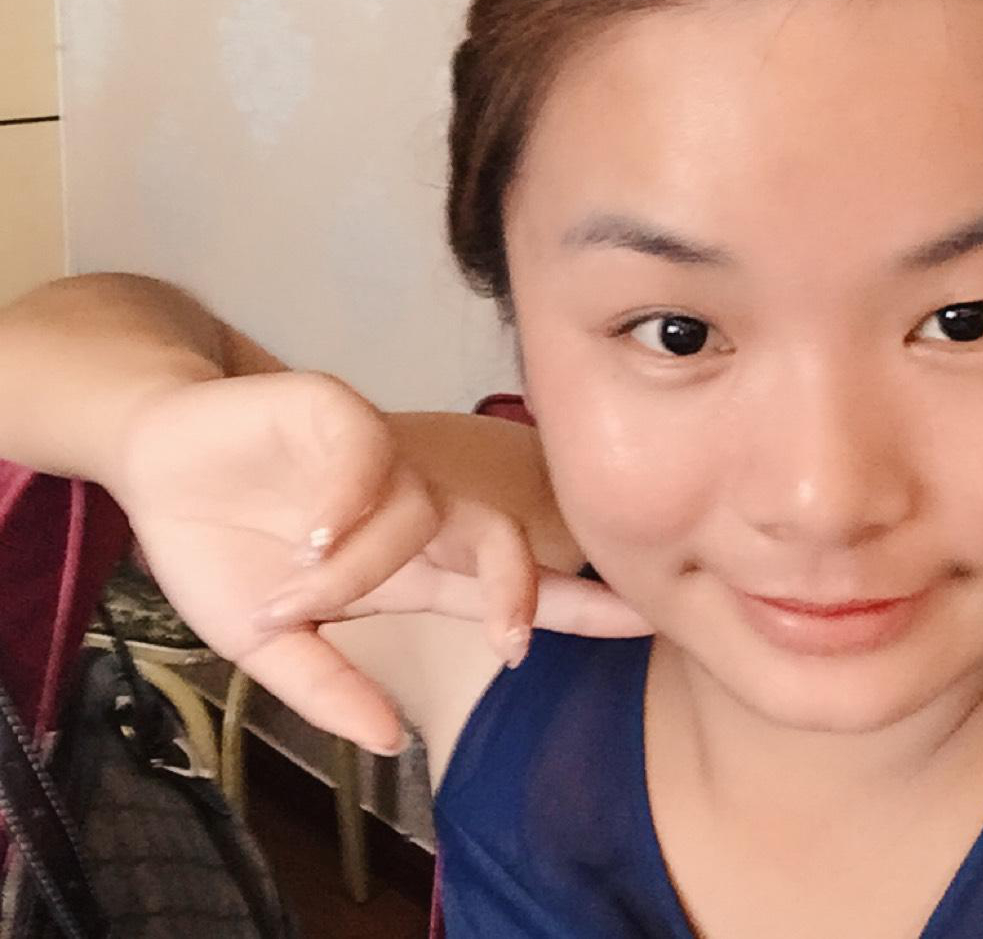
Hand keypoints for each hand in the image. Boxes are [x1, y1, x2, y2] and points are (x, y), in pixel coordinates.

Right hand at [112, 372, 647, 753]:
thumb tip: (390, 742)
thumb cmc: (221, 545)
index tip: (645, 621)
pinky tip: (310, 534)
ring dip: (367, 563)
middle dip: (524, 587)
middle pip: (504, 541)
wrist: (161, 459)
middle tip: (511, 640)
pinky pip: (371, 458)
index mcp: (411, 565)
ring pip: (426, 510)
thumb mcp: (267, 638)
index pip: (511, 588)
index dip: (577, 606)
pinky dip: (347, 503)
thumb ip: (327, 686)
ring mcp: (384, 460)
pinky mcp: (343, 415)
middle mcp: (415, 510)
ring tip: (303, 589)